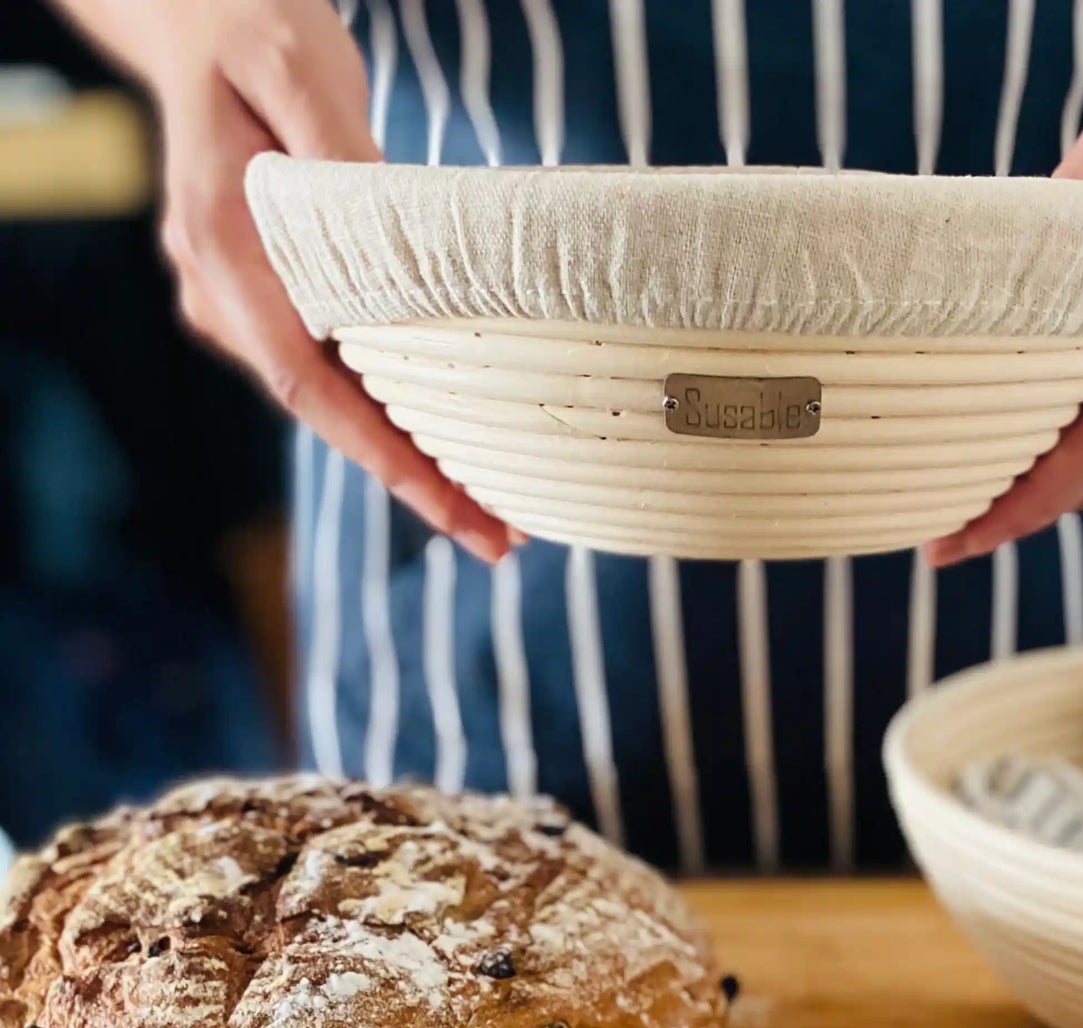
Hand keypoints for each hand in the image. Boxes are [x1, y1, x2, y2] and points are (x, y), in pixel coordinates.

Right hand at [144, 0, 507, 560]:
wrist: (200, 19)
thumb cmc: (253, 32)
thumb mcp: (298, 70)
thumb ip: (341, 155)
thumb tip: (398, 232)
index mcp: (225, 247)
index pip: (309, 382)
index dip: (382, 455)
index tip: (450, 507)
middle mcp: (222, 292)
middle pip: (327, 414)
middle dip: (414, 483)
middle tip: (500, 539)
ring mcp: (241, 303)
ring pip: (334, 403)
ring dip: (410, 461)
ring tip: (494, 514)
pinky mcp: (270, 300)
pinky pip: (336, 371)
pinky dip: (394, 415)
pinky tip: (451, 446)